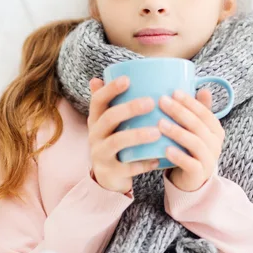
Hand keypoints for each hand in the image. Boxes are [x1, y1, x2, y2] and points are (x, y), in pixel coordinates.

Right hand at [88, 77, 160, 194]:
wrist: (108, 178)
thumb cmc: (115, 142)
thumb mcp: (110, 123)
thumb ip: (114, 102)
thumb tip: (114, 75)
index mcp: (96, 120)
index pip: (98, 100)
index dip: (110, 89)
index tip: (128, 79)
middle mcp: (94, 135)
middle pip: (108, 118)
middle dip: (129, 108)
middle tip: (151, 102)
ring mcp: (101, 154)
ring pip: (116, 142)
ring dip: (137, 135)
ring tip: (157, 132)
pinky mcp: (110, 172)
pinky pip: (126, 168)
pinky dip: (142, 164)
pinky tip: (157, 159)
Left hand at [157, 89, 224, 191]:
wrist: (191, 179)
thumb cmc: (189, 149)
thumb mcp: (194, 129)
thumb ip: (198, 111)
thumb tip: (203, 88)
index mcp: (215, 129)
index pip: (204, 112)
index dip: (190, 102)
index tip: (173, 92)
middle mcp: (215, 143)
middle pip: (198, 125)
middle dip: (180, 112)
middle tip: (161, 102)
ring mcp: (209, 159)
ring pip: (194, 143)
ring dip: (177, 132)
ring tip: (160, 124)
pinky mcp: (199, 174)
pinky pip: (190, 164)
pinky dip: (178, 156)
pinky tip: (165, 149)